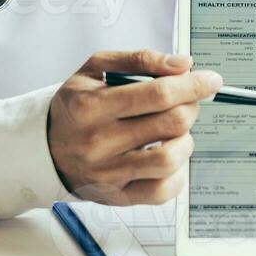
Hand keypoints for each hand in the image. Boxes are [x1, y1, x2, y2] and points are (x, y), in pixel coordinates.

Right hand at [47, 49, 221, 205]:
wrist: (45, 148)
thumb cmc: (77, 104)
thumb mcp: (96, 69)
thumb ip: (140, 59)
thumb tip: (183, 64)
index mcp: (93, 106)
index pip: (158, 94)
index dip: (193, 85)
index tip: (211, 80)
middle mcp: (99, 142)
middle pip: (170, 124)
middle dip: (190, 107)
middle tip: (186, 102)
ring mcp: (109, 173)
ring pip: (170, 159)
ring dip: (186, 139)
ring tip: (176, 130)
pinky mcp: (117, 196)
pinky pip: (162, 191)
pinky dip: (177, 173)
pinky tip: (169, 155)